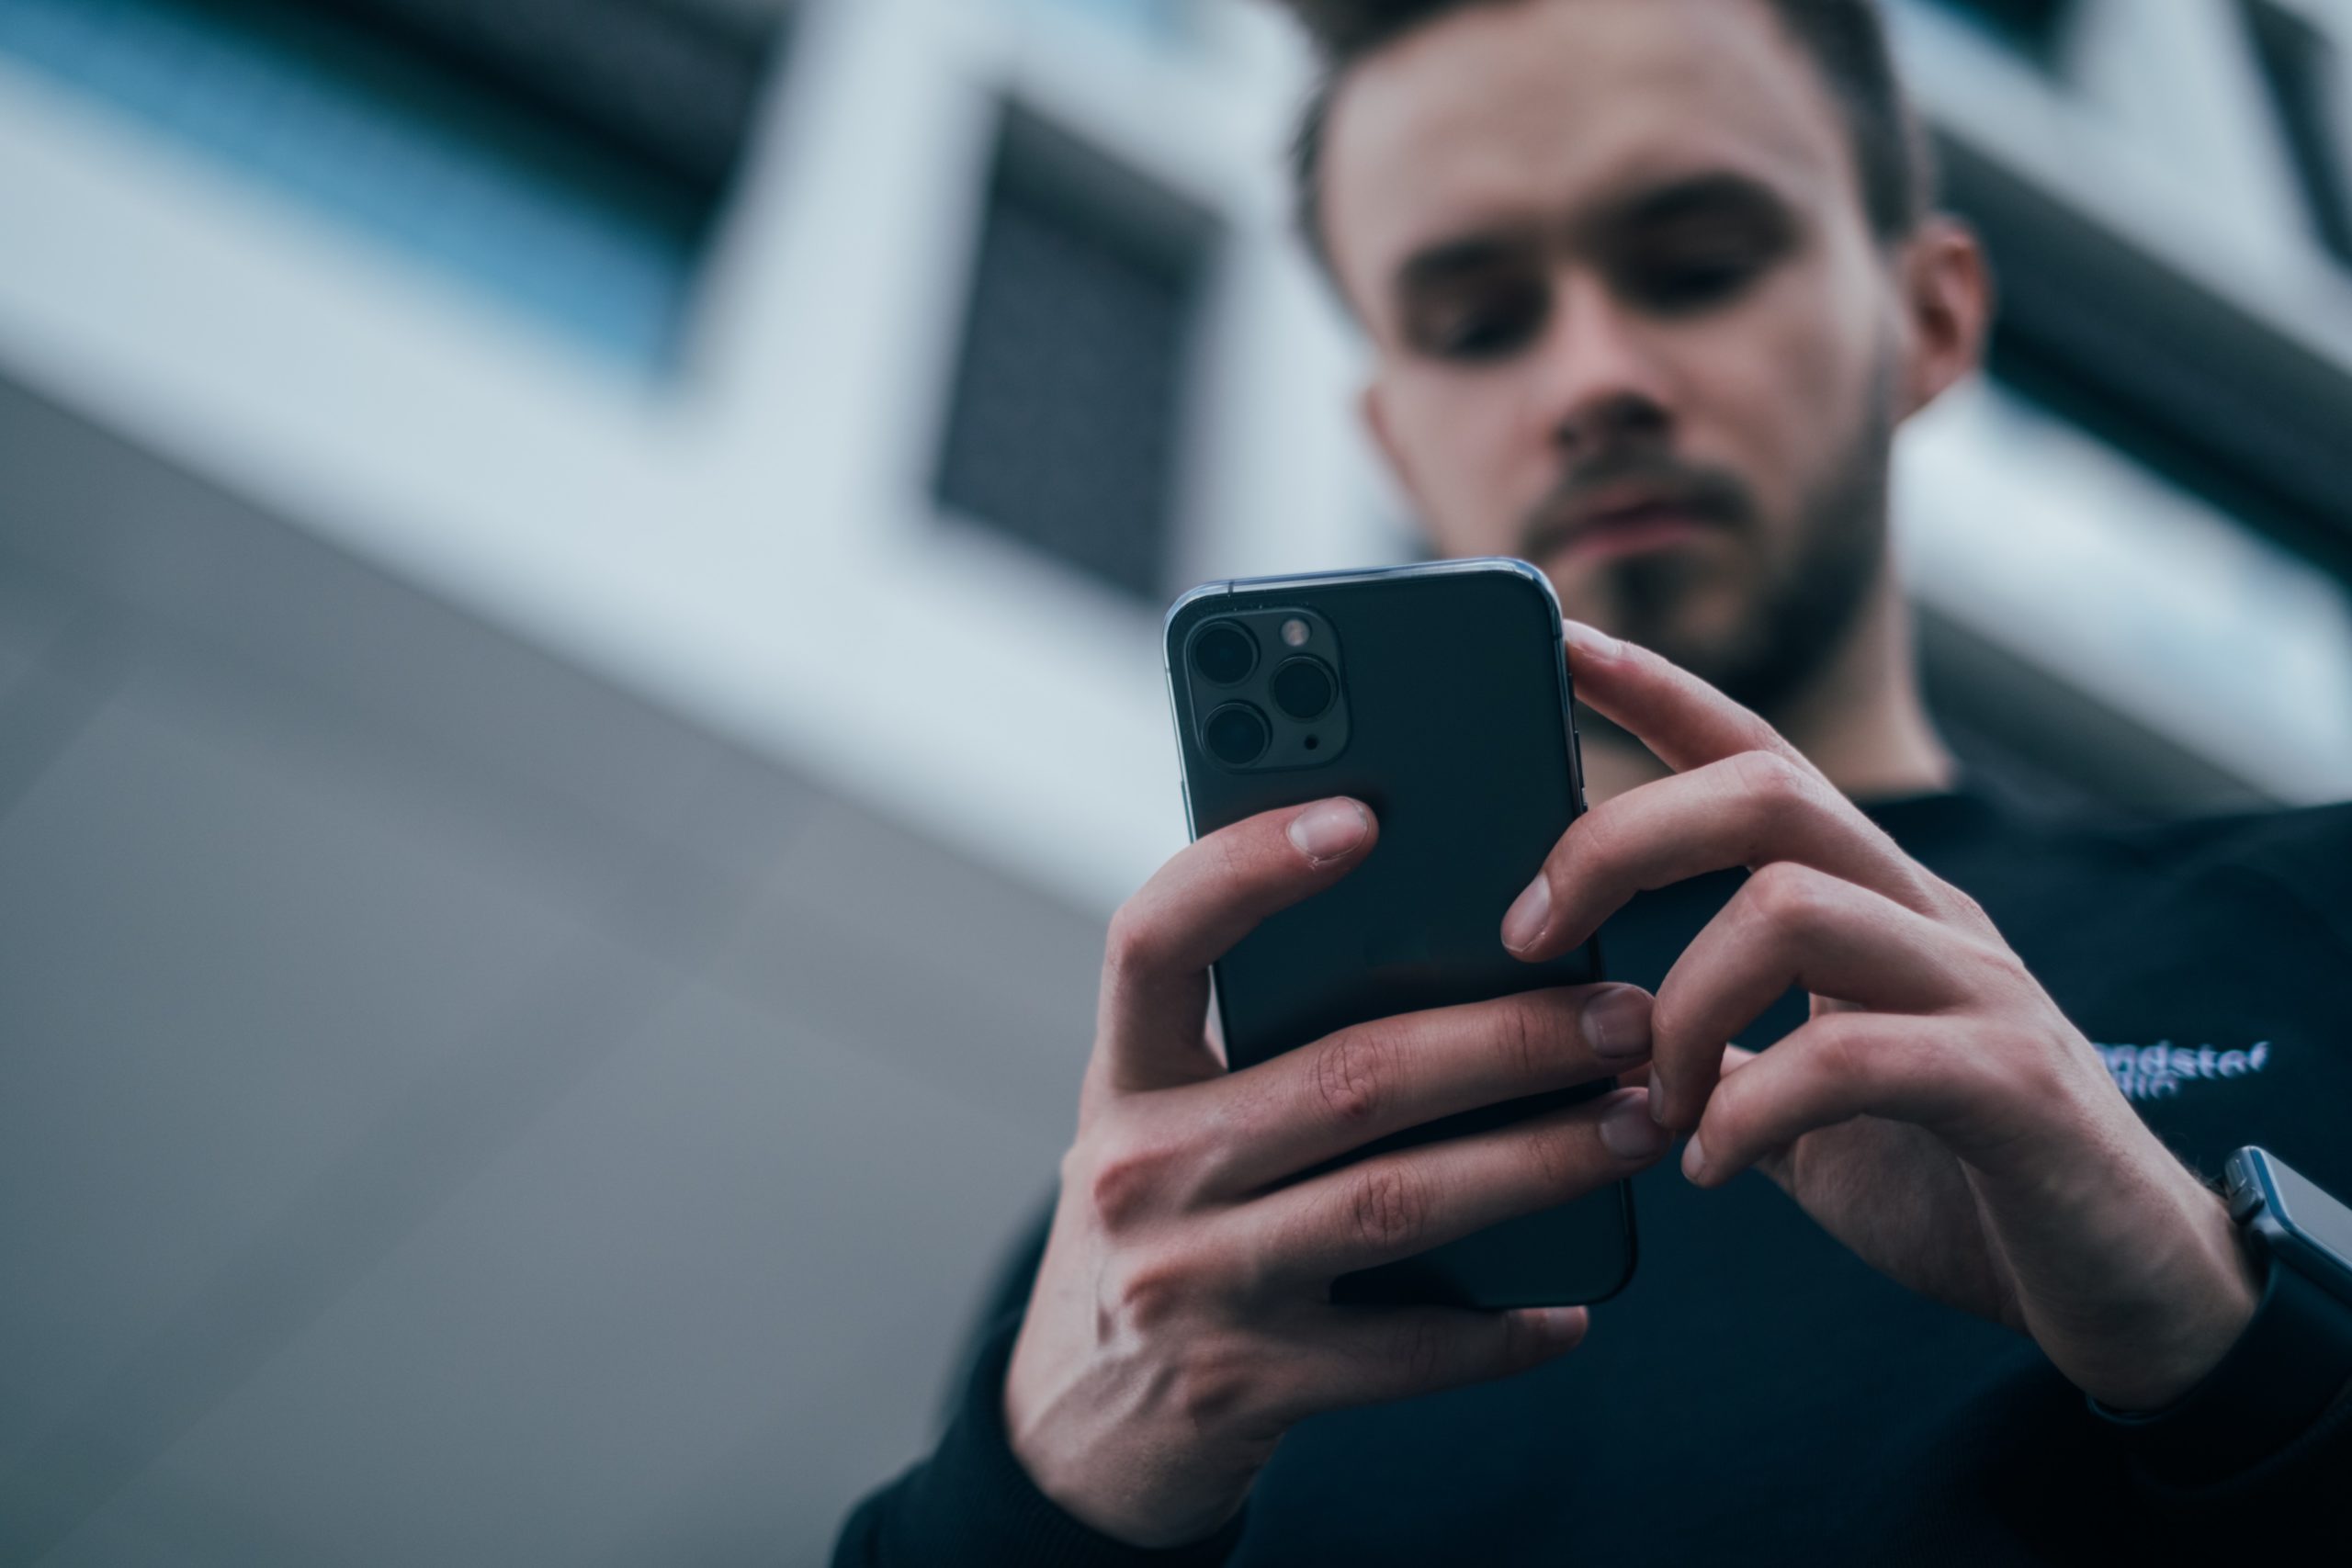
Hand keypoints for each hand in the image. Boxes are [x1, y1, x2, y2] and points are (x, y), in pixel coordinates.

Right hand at [1005, 798, 1670, 1546]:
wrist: (1075, 1433)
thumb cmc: (1161, 1228)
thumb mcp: (1165, 1123)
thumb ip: (1254, 1046)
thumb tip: (1455, 949)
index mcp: (1123, 1077)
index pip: (1155, 938)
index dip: (1247, 868)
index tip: (1361, 814)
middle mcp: (1142, 1170)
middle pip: (1346, 1075)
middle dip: (1506, 1036)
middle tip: (1623, 1013)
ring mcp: (1190, 1283)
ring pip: (1397, 1201)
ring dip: (1538, 1159)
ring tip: (1637, 1121)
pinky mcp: (1245, 1387)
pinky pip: (1404, 1354)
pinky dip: (1501, 1329)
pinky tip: (1573, 1304)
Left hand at [1503, 623, 2259, 1411]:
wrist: (2137, 1297)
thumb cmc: (1962, 1190)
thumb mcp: (1810, 1109)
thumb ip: (1727, 1057)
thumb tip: (1603, 1039)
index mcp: (1875, 906)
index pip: (1758, 758)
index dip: (1659, 692)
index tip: (1560, 641)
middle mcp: (1929, 918)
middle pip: (1763, 793)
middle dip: (1618, 841)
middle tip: (1525, 933)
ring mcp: (1979, 991)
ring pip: (1792, 906)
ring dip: (1680, 1009)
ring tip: (1651, 1105)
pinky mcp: (2015, 1086)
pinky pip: (1851, 1057)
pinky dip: (1750, 1112)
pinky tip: (1712, 1168)